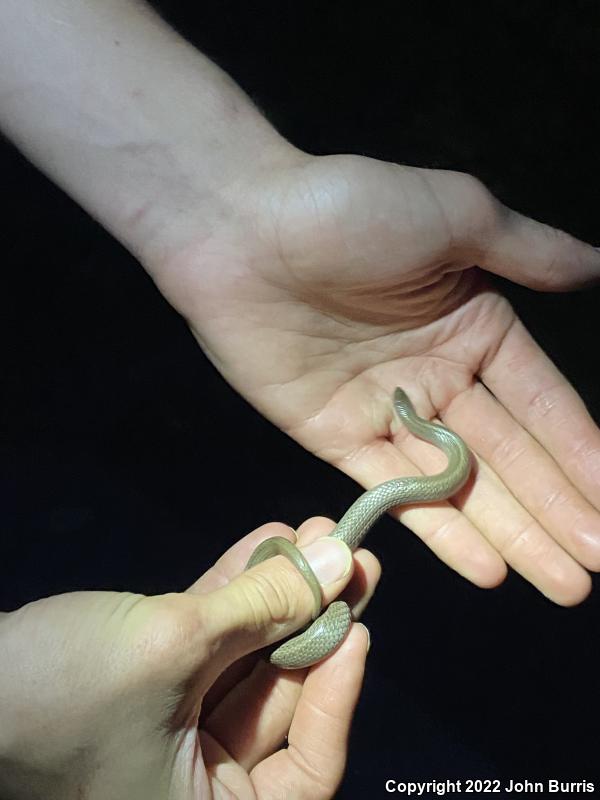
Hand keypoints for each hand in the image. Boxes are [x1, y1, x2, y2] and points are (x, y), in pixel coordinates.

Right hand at [0, 519, 375, 799]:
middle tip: (347, 556)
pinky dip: (235, 586)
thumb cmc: (61, 690)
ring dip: (281, 590)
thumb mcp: (173, 646)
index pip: (307, 767)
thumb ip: (263, 604)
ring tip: (317, 531)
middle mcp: (194, 777)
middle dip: (315, 618)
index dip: (340, 696)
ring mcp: (172, 722)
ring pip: (249, 654)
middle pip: (281, 696)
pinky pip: (210, 631)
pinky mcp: (151, 674)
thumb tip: (339, 559)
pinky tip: (267, 537)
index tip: (358, 624)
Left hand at [147, 151, 599, 605]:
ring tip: (563, 584)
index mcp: (475, 326)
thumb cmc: (352, 212)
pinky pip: (394, 491)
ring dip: (512, 535)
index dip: (582, 458)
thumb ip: (527, 252)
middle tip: (596, 569)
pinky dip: (439, 530)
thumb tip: (597, 268)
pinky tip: (488, 569)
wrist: (241, 231)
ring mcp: (387, 413)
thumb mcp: (456, 216)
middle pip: (509, 457)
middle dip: (556, 511)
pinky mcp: (336, 438)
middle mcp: (438, 376)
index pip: (542, 405)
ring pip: (459, 486)